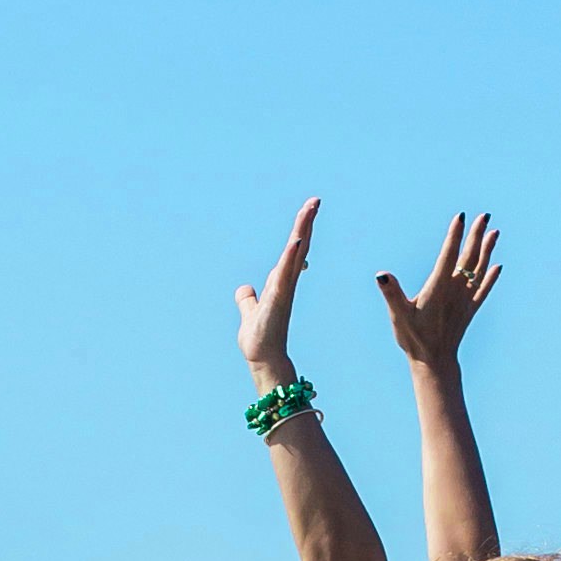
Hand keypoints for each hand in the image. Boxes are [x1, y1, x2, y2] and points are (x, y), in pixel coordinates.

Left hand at [238, 198, 318, 387]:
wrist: (262, 359)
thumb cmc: (260, 339)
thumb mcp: (249, 312)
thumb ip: (247, 299)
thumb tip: (244, 289)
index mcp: (280, 282)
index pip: (292, 250)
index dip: (301, 230)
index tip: (309, 210)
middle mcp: (285, 282)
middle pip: (298, 246)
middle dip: (306, 222)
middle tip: (315, 200)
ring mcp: (284, 290)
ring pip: (295, 254)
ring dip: (302, 230)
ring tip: (310, 209)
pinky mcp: (279, 299)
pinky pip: (285, 274)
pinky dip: (291, 257)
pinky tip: (296, 241)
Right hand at [378, 208, 501, 370]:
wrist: (434, 362)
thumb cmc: (413, 338)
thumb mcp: (398, 315)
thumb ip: (391, 293)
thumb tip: (381, 275)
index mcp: (438, 288)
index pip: (448, 256)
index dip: (455, 236)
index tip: (460, 216)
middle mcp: (455, 291)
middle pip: (468, 258)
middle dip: (475, 235)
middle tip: (483, 215)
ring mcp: (465, 300)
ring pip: (479, 270)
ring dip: (487, 250)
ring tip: (494, 231)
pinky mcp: (470, 310)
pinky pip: (484, 290)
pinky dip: (491, 277)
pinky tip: (498, 266)